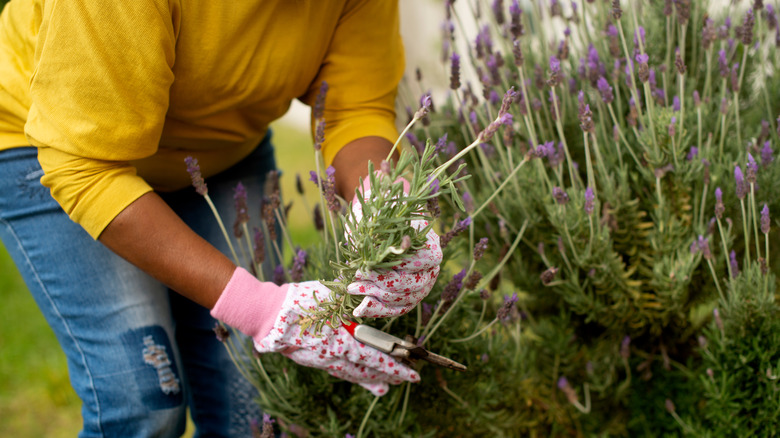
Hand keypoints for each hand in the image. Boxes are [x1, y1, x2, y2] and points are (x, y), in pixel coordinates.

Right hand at [211, 268, 419, 395]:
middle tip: (405, 380)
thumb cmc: (301, 301)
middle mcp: (335, 356)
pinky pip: (337, 371)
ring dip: (370, 380)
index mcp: (344, 340)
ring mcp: (323, 361)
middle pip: (367, 370)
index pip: (376, 358)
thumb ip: (352, 302)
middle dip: (388, 376)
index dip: (395, 367)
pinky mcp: (313, 360)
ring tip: (384, 388)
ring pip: (352, 374)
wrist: (267, 314)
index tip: (412, 373)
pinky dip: (350, 376)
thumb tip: (371, 297)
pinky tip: (355, 377)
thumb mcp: (332, 297)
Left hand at [346, 178, 442, 317]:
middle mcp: (431, 269)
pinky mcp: (409, 298)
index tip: (370, 263)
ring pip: (403, 300)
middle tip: (355, 276)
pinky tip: (359, 309)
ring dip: (374, 296)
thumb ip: (381, 233)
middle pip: (410, 285)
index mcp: (430, 246)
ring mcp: (421, 286)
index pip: (422, 261)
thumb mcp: (380, 217)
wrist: (382, 221)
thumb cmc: (381, 216)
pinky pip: (396, 310)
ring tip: (352, 287)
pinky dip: (377, 311)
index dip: (398, 265)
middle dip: (380, 283)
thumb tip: (373, 251)